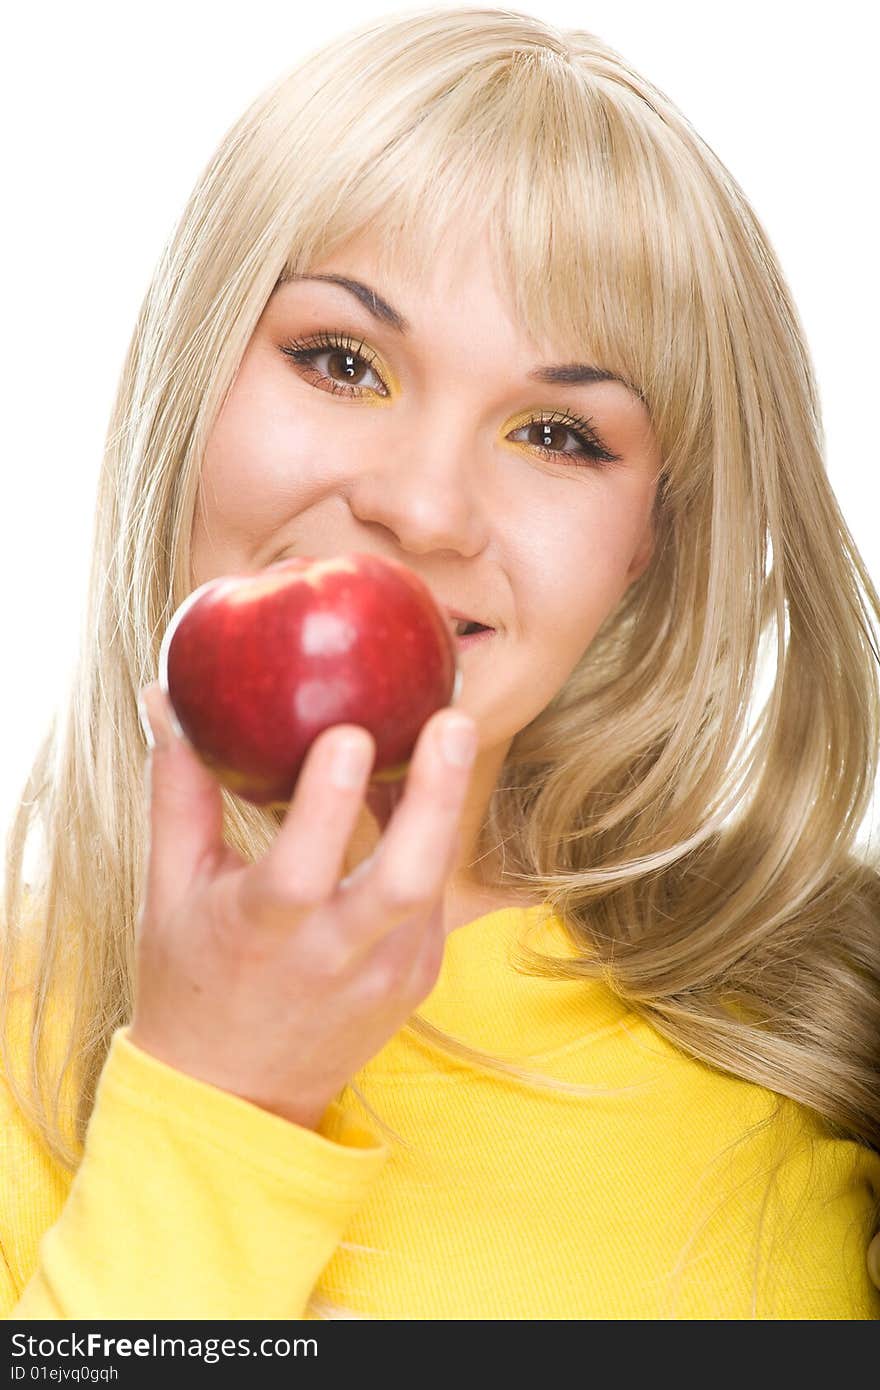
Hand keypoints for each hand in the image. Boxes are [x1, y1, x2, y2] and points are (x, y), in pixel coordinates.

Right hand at [129, 681, 476, 1129]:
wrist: (238, 1095)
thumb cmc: (192, 979)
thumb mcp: (171, 890)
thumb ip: (179, 793)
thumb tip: (162, 696)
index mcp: (261, 935)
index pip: (300, 870)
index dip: (328, 802)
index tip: (349, 732)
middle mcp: (334, 960)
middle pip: (404, 877)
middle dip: (437, 796)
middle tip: (453, 720)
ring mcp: (387, 973)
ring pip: (433, 881)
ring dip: (444, 805)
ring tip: (449, 729)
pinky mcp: (419, 976)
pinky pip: (434, 894)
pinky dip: (430, 837)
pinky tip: (428, 783)